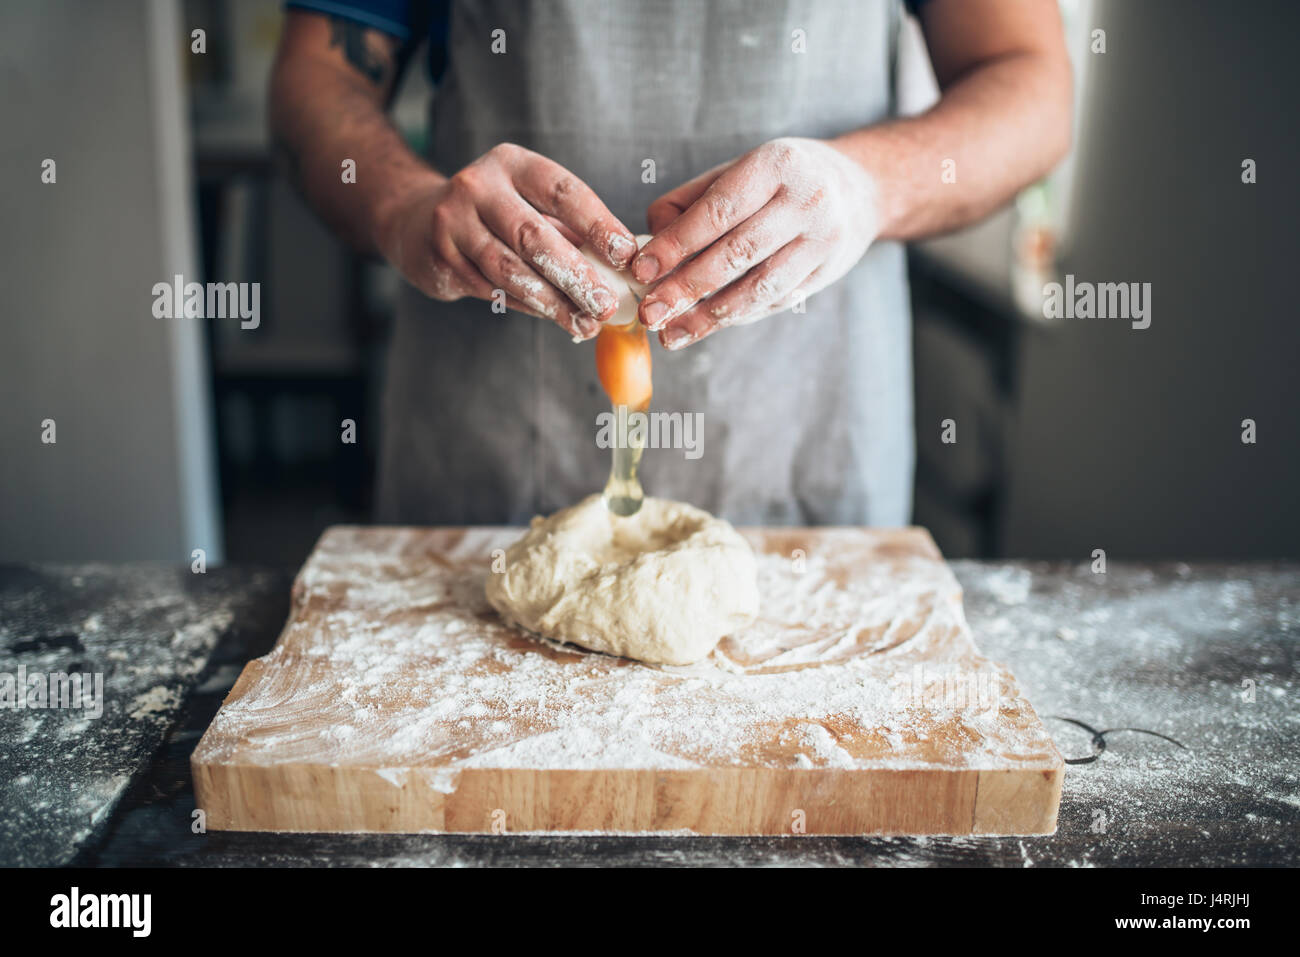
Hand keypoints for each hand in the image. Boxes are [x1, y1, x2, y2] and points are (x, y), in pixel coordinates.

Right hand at [373, 143, 639, 339]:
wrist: (418, 221)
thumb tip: (624, 266)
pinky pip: (492, 289)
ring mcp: (454, 222)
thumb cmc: (495, 214)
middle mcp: (478, 187)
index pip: (562, 192)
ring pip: (511, 270)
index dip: (596, 224)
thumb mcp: (530, 204)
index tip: (625, 255)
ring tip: (584, 322)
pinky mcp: (441, 258)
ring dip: (553, 302)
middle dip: (575, 275)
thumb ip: (570, 230)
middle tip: (605, 304)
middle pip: (534, 236)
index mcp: (512, 164)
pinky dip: (527, 306)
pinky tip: (553, 317)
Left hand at [632, 137, 879, 348]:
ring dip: (710, 315)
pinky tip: (703, 326)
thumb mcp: (738, 169)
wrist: (860, 189)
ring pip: (759, 287)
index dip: (677, 243)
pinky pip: (773, 301)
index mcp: (776, 164)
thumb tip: (650, 245)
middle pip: (737, 253)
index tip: (642, 270)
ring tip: (672, 333)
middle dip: (687, 287)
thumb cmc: (780, 179)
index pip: (718, 211)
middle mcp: (805, 201)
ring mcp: (821, 241)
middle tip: (650, 311)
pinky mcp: (826, 273)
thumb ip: (689, 202)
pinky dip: (735, 316)